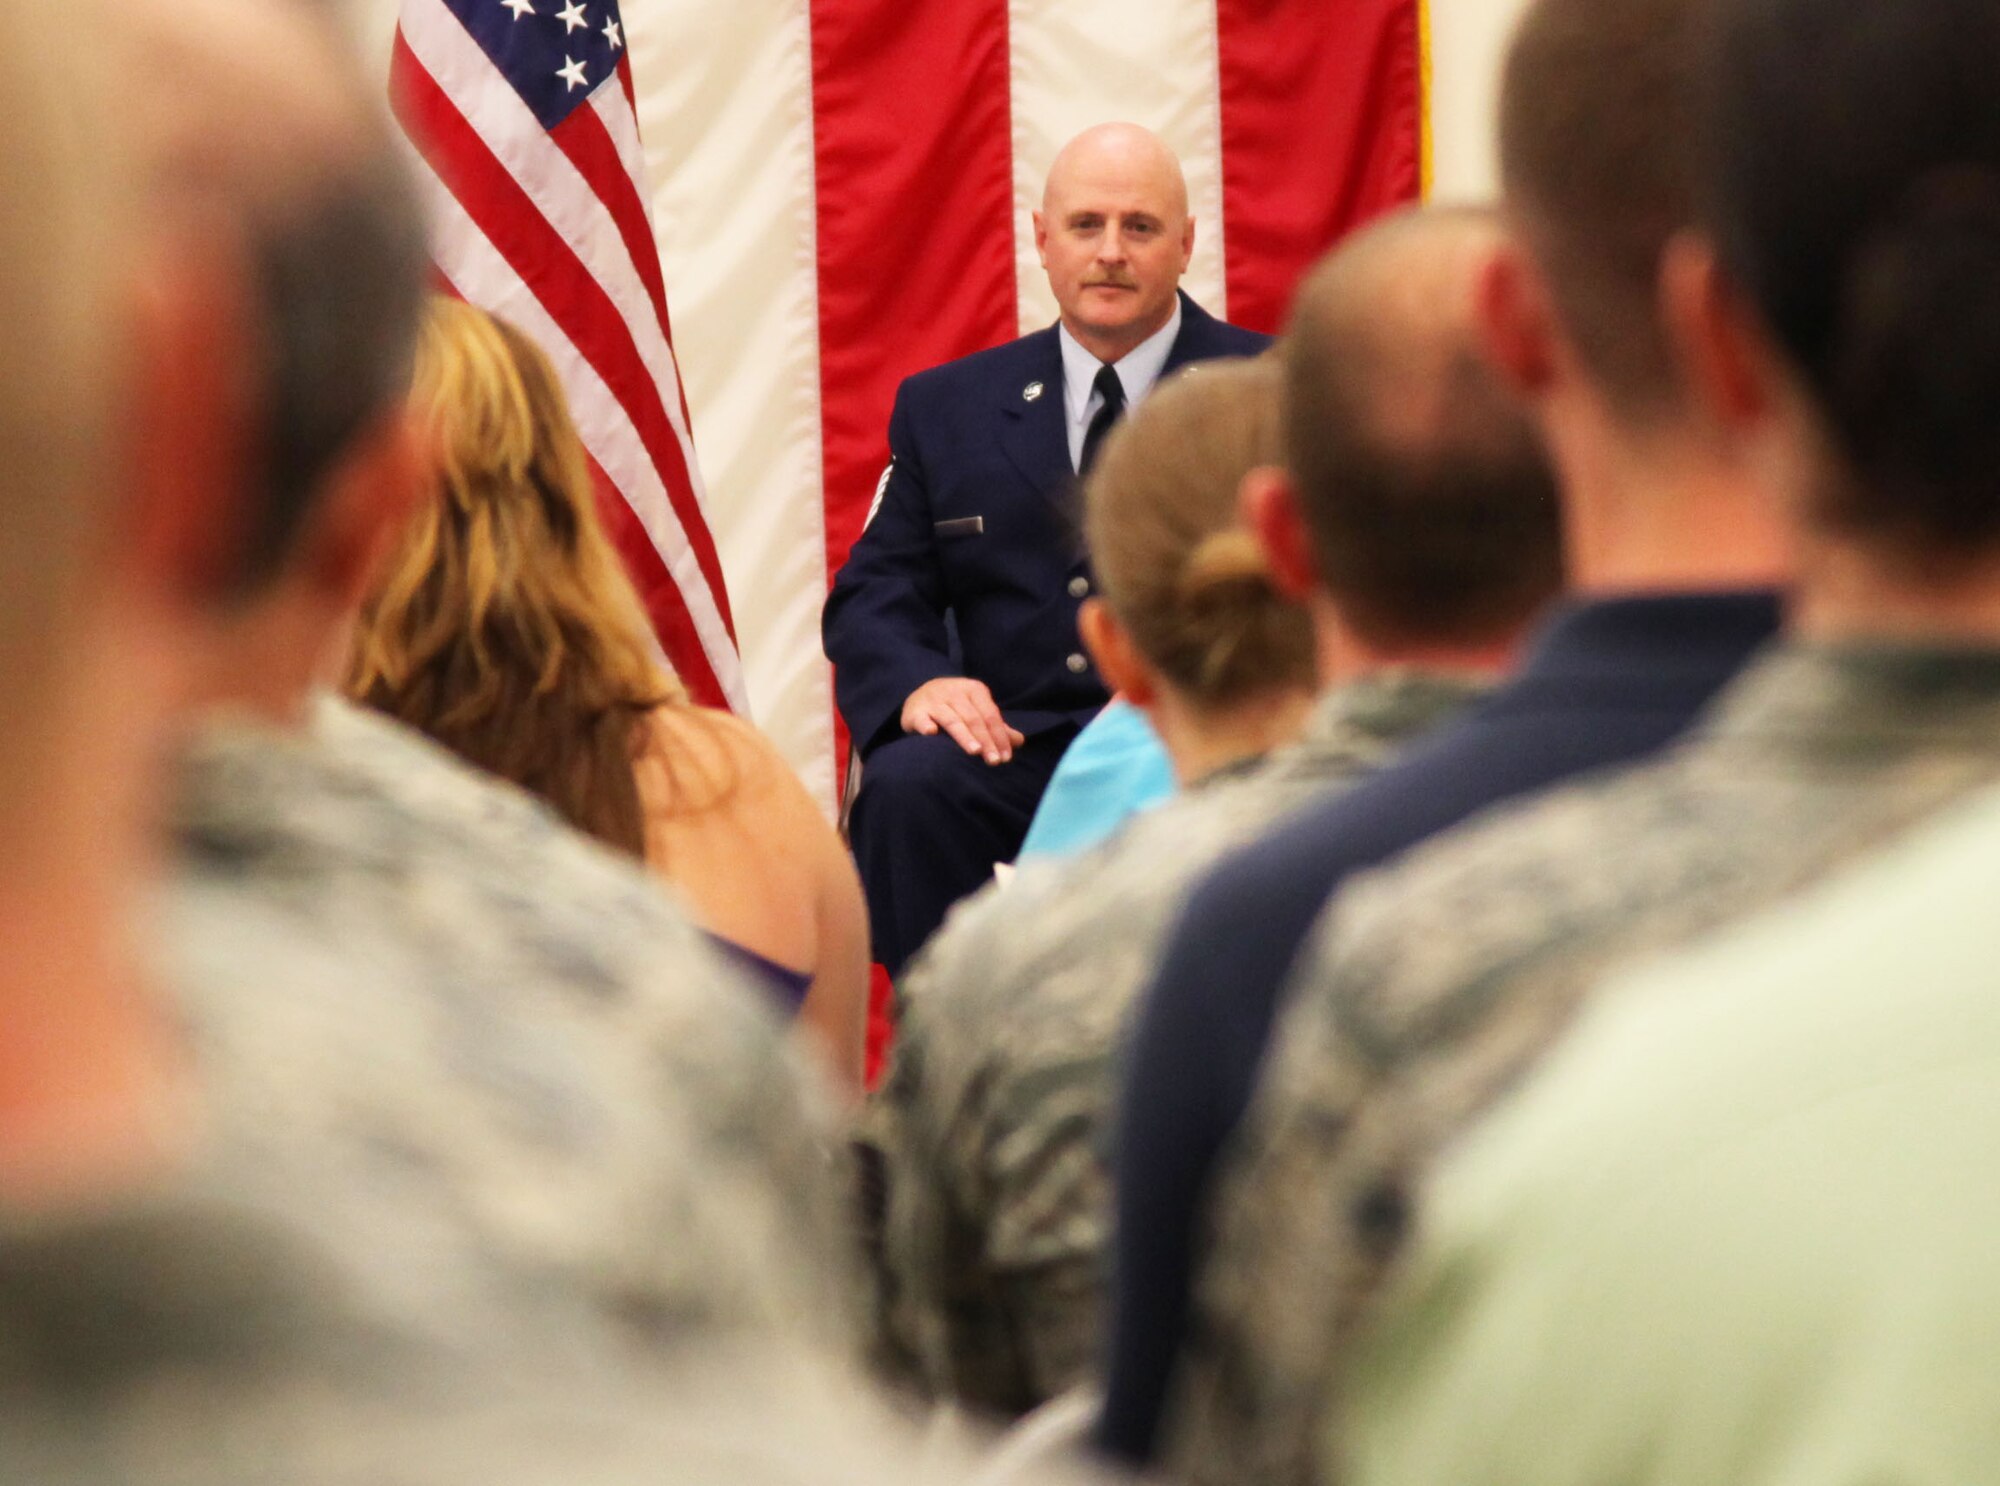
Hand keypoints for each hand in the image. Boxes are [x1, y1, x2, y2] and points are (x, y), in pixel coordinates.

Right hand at [901, 677, 1025, 763]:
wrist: (920, 695)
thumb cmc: (955, 707)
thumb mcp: (976, 710)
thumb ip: (996, 726)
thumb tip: (1019, 741)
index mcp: (974, 690)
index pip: (990, 715)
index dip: (999, 736)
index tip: (1005, 757)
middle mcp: (954, 692)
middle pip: (974, 718)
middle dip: (986, 740)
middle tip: (993, 761)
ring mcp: (934, 700)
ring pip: (952, 719)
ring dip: (964, 736)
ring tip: (975, 751)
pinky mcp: (916, 710)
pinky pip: (922, 718)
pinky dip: (926, 725)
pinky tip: (931, 733)